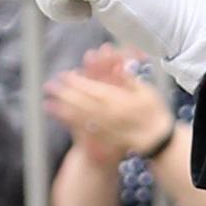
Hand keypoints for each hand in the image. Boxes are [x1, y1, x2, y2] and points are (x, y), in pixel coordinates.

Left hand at [46, 53, 171, 160]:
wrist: (158, 141)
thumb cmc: (154, 113)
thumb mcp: (145, 90)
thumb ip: (127, 79)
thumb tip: (116, 65)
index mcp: (115, 99)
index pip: (91, 88)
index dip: (76, 81)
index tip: (64, 75)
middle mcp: (106, 113)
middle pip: (80, 102)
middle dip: (63, 94)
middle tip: (49, 87)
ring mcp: (104, 128)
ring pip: (79, 116)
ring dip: (62, 109)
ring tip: (48, 104)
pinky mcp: (104, 139)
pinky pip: (84, 130)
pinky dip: (71, 124)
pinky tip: (63, 120)